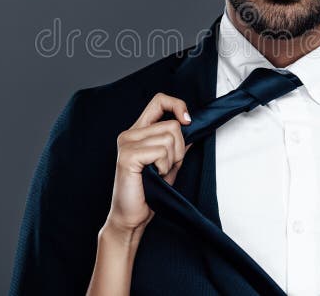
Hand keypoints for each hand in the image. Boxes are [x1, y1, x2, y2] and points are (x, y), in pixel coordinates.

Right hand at [104, 93, 193, 235]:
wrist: (131, 218)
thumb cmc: (149, 193)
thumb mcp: (168, 164)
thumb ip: (177, 145)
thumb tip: (191, 128)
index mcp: (138, 131)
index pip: (159, 101)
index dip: (178, 105)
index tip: (188, 120)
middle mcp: (130, 133)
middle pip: (173, 125)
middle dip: (179, 149)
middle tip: (166, 167)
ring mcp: (127, 143)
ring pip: (170, 139)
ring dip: (172, 161)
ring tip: (159, 174)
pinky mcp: (128, 156)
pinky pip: (161, 152)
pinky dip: (164, 167)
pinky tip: (154, 176)